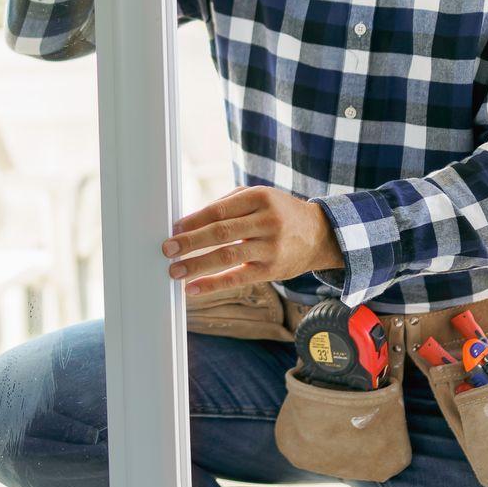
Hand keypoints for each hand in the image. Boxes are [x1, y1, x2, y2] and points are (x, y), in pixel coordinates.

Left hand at [161, 186, 344, 297]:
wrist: (320, 234)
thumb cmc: (280, 213)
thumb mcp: (259, 198)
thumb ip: (227, 205)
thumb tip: (189, 221)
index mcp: (260, 198)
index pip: (219, 210)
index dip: (194, 220)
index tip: (173, 228)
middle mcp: (267, 222)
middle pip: (221, 232)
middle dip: (190, 241)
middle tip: (167, 249)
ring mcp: (271, 247)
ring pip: (227, 256)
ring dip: (197, 265)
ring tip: (175, 271)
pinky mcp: (272, 270)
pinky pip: (238, 278)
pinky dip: (213, 284)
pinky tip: (194, 288)